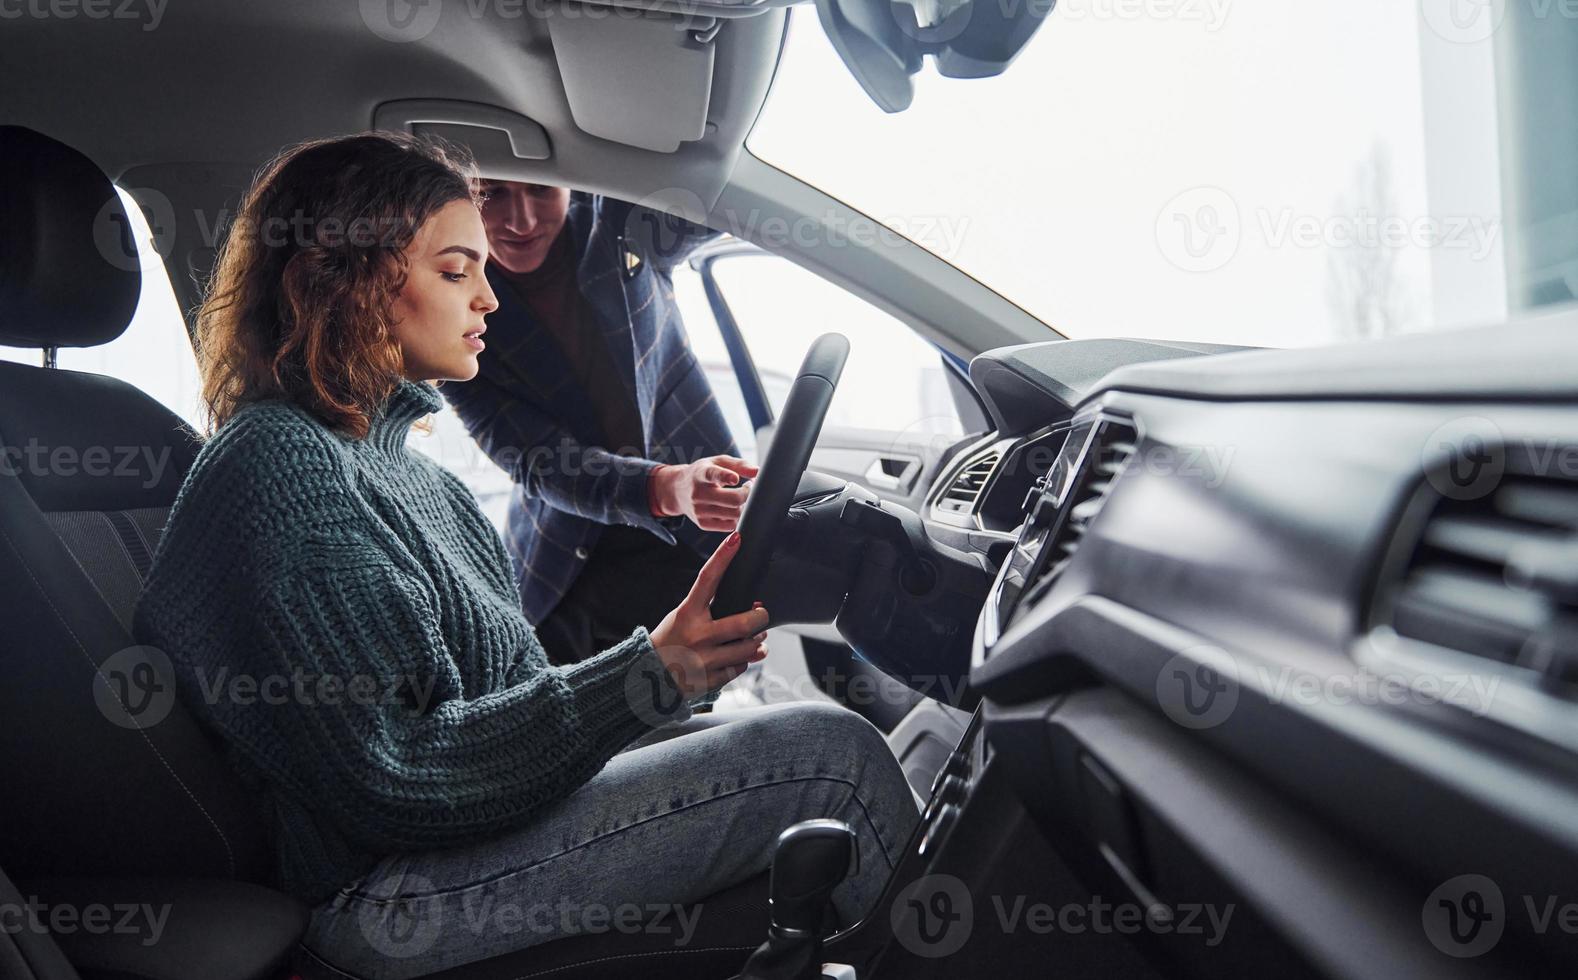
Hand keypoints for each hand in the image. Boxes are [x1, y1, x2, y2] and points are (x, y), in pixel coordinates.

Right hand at [649, 456, 758, 531]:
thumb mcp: (718, 462)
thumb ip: (739, 464)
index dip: (724, 476)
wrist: (679, 490)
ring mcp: (699, 511)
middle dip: (748, 494)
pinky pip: (730, 526)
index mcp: (701, 474)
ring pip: (735, 514)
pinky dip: (738, 517)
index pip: (712, 475)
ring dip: (745, 506)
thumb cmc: (704, 473)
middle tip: (749, 486)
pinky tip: (734, 508)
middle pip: (733, 499)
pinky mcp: (703, 524)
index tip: (734, 479)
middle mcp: (698, 494)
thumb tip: (757, 471)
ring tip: (742, 496)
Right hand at [649, 531, 769, 698]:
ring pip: (749, 648)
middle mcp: (697, 635)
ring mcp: (704, 659)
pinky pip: (740, 668)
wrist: (647, 677)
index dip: (723, 557)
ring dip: (757, 642)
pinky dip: (742, 662)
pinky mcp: (710, 679)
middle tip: (761, 614)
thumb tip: (752, 607)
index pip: (707, 578)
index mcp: (687, 613)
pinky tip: (734, 658)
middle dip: (760, 617)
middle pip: (744, 622)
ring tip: (754, 639)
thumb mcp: (682, 618)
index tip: (736, 539)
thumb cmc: (669, 642)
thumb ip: (711, 611)